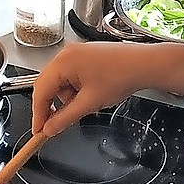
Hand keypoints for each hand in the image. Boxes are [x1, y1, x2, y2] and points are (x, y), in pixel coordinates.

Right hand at [32, 42, 183, 135]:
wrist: (144, 64)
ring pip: (59, 81)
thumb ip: (65, 118)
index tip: (39, 131)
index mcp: (63, 62)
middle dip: (51, 106)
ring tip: (83, 106)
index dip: (38, 113)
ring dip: (65, 98)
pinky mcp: (85, 55)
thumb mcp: (90, 103)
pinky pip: (70, 75)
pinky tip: (88, 96)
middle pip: (47, 84)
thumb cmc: (120, 77)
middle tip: (54, 125)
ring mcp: (75, 53)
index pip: (40, 91)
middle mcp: (66, 54)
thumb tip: (49, 129)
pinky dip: (74, 89)